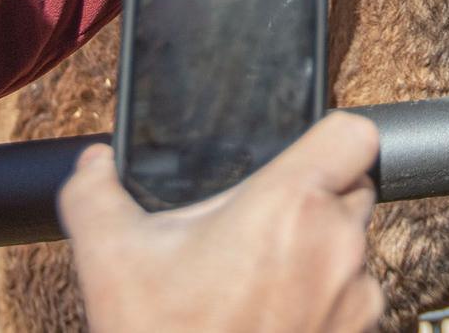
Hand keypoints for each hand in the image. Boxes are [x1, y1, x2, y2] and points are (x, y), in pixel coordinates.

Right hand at [57, 112, 384, 332]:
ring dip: (320, 254)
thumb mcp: (109, 257)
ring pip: (352, 247)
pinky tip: (277, 314)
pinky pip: (354, 298)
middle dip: (312, 200)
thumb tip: (93, 162)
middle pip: (350, 189)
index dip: (329, 135)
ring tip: (263, 279)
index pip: (353, 135)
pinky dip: (326, 301)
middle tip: (260, 226)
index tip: (301, 151)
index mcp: (289, 204)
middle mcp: (336, 245)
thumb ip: (93, 192)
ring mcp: (355, 296)